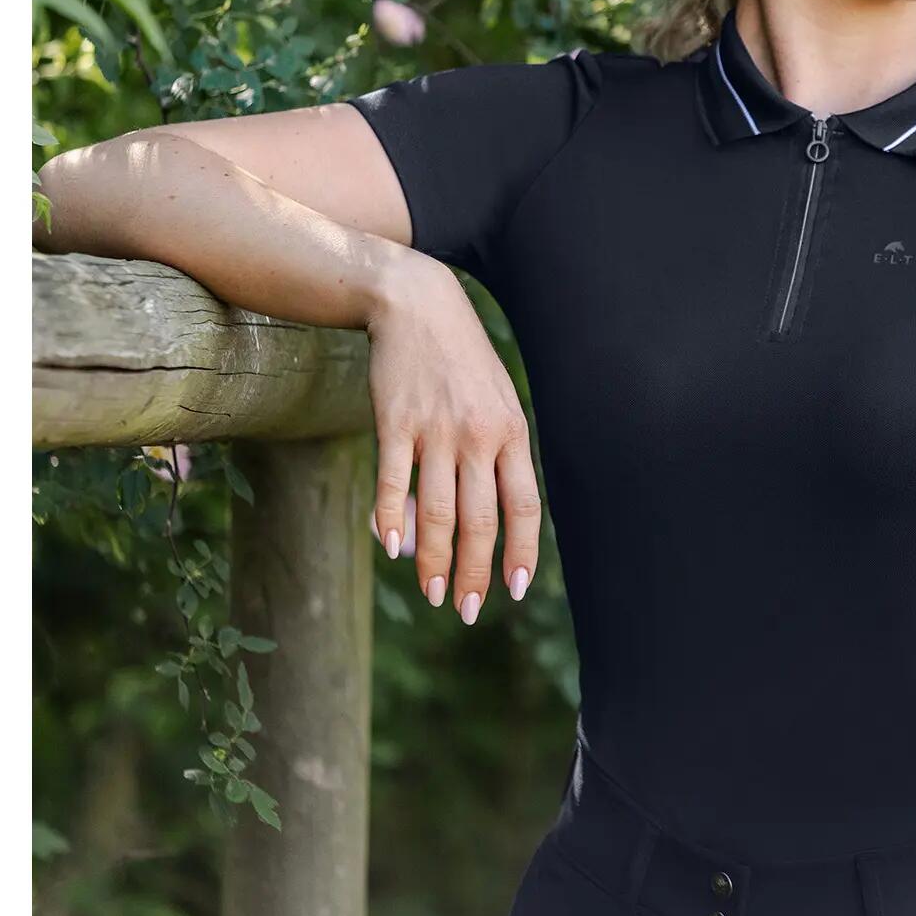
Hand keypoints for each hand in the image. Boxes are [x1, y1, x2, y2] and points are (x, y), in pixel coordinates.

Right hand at [365, 253, 540, 624]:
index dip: (521, 552)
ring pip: (438, 512)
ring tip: (434, 593)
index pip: (524, 506)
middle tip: (465, 609)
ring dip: (435, 561)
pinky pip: (394, 482)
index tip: (514, 590)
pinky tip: (391, 547)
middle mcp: (478, 436)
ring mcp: (436, 430)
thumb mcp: (494, 403)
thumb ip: (491, 458)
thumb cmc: (461, 364)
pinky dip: (391, 519)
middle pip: (481, 520)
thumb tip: (470, 520)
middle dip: (475, 572)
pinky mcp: (395, 422)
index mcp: (511, 433)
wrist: (418, 306)